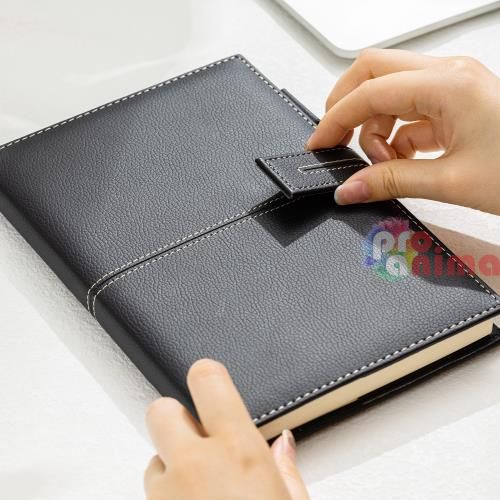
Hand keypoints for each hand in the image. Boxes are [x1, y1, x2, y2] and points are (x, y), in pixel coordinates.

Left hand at [144, 359, 308, 499]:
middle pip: (162, 410)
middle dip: (175, 417)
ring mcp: (166, 493)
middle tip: (197, 436)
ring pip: (154, 458)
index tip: (208, 377)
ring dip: (172, 465)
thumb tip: (283, 445)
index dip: (206, 375)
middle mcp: (195, 466)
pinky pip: (152, 491)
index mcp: (238, 452)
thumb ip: (286, 469)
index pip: (207, 380)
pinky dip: (168, 494)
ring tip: (201, 490)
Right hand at [306, 49, 499, 214]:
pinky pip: (410, 110)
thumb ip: (390, 182)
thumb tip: (349, 188)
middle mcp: (449, 76)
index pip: (370, 92)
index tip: (318, 144)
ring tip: (386, 162)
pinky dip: (397, 135)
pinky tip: (404, 159)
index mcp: (448, 86)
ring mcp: (453, 86)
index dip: (335, 119)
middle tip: (337, 139)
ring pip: (390, 90)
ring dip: (376, 126)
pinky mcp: (456, 102)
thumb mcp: (450, 182)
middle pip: (375, 71)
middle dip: (348, 105)